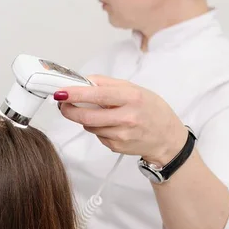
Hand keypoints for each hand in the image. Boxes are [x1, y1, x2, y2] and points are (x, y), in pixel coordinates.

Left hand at [55, 75, 188, 165]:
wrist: (167, 138)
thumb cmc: (151, 110)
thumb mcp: (134, 89)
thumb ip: (107, 84)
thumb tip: (83, 81)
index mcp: (132, 98)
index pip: (97, 95)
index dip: (75, 94)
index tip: (61, 92)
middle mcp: (127, 118)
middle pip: (87, 116)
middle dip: (69, 110)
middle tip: (63, 105)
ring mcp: (121, 135)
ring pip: (89, 126)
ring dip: (85, 119)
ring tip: (97, 113)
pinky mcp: (116, 147)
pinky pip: (97, 135)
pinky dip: (96, 128)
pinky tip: (109, 125)